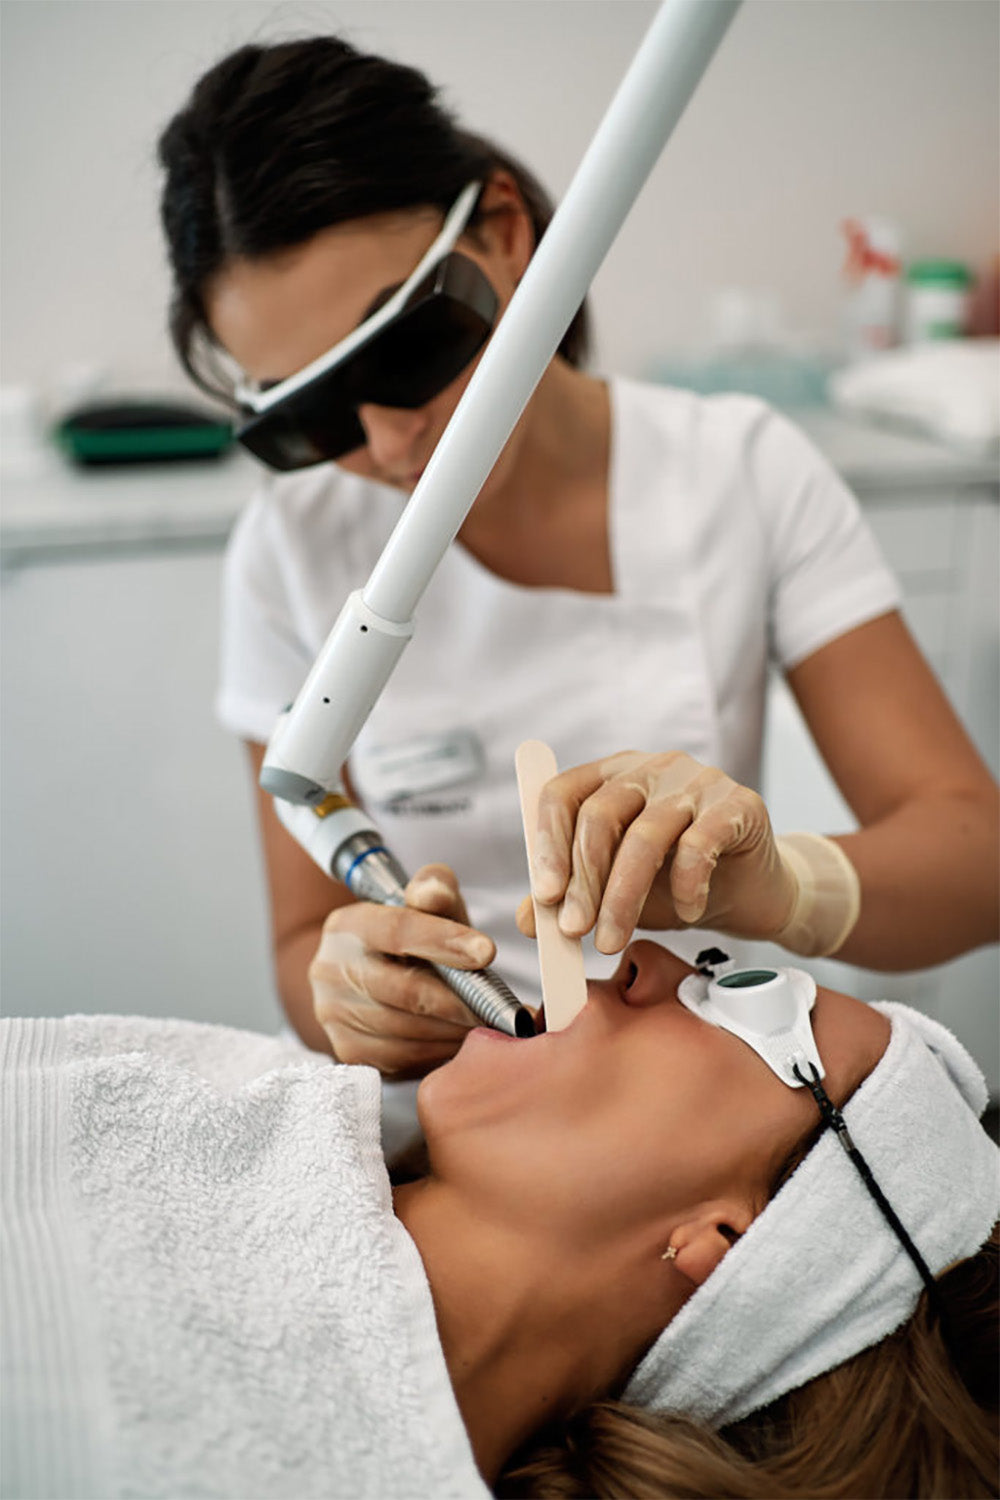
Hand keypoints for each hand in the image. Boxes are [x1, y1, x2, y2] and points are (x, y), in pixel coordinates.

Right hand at [309, 864, 493, 1077]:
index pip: (397, 930)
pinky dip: (439, 1050)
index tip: (487, 952)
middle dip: (458, 999)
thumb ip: (434, 889)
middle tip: (497, 1005)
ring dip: (453, 1029)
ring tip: (487, 1023)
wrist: (366, 978)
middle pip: (403, 990)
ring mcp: (335, 1014)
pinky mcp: (348, 1050)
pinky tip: (461, 1039)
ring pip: (406, 1030)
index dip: (443, 941)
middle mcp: (331, 970)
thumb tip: (433, 893)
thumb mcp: (424, 906)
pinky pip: (402, 1058)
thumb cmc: (408, 938)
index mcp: (348, 925)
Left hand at [517, 750, 796, 952]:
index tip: (544, 897)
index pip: (563, 794)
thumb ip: (569, 899)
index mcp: (611, 776)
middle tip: (575, 932)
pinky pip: (700, 844)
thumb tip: (527, 919)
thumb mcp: (612, 894)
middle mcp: (651, 767)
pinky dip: (686, 886)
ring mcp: (697, 779)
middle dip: (584, 881)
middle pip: (601, 815)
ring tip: (613, 940)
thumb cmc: (674, 885)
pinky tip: (686, 914)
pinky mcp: (739, 803)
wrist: (750, 892)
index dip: (547, 844)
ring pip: (646, 835)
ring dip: (623, 896)